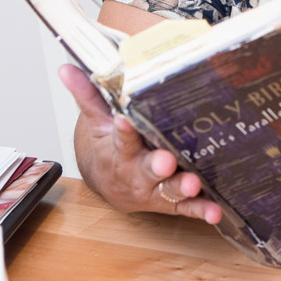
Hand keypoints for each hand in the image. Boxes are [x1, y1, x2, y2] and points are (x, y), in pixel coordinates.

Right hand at [58, 64, 221, 223]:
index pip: (121, 138)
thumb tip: (66, 68)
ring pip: (169, 189)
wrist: (110, 184)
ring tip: (193, 183)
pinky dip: (201, 211)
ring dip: (181, 187)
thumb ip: (88, 94)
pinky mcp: (171, 202)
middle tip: (166, 160)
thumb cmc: (108, 148)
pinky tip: (215, 212)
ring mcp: (155, 189)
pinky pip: (186, 208)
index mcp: (120, 150)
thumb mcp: (97, 121)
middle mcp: (137, 172)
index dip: (123, 130)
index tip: (124, 120)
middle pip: (147, 169)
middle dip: (156, 166)